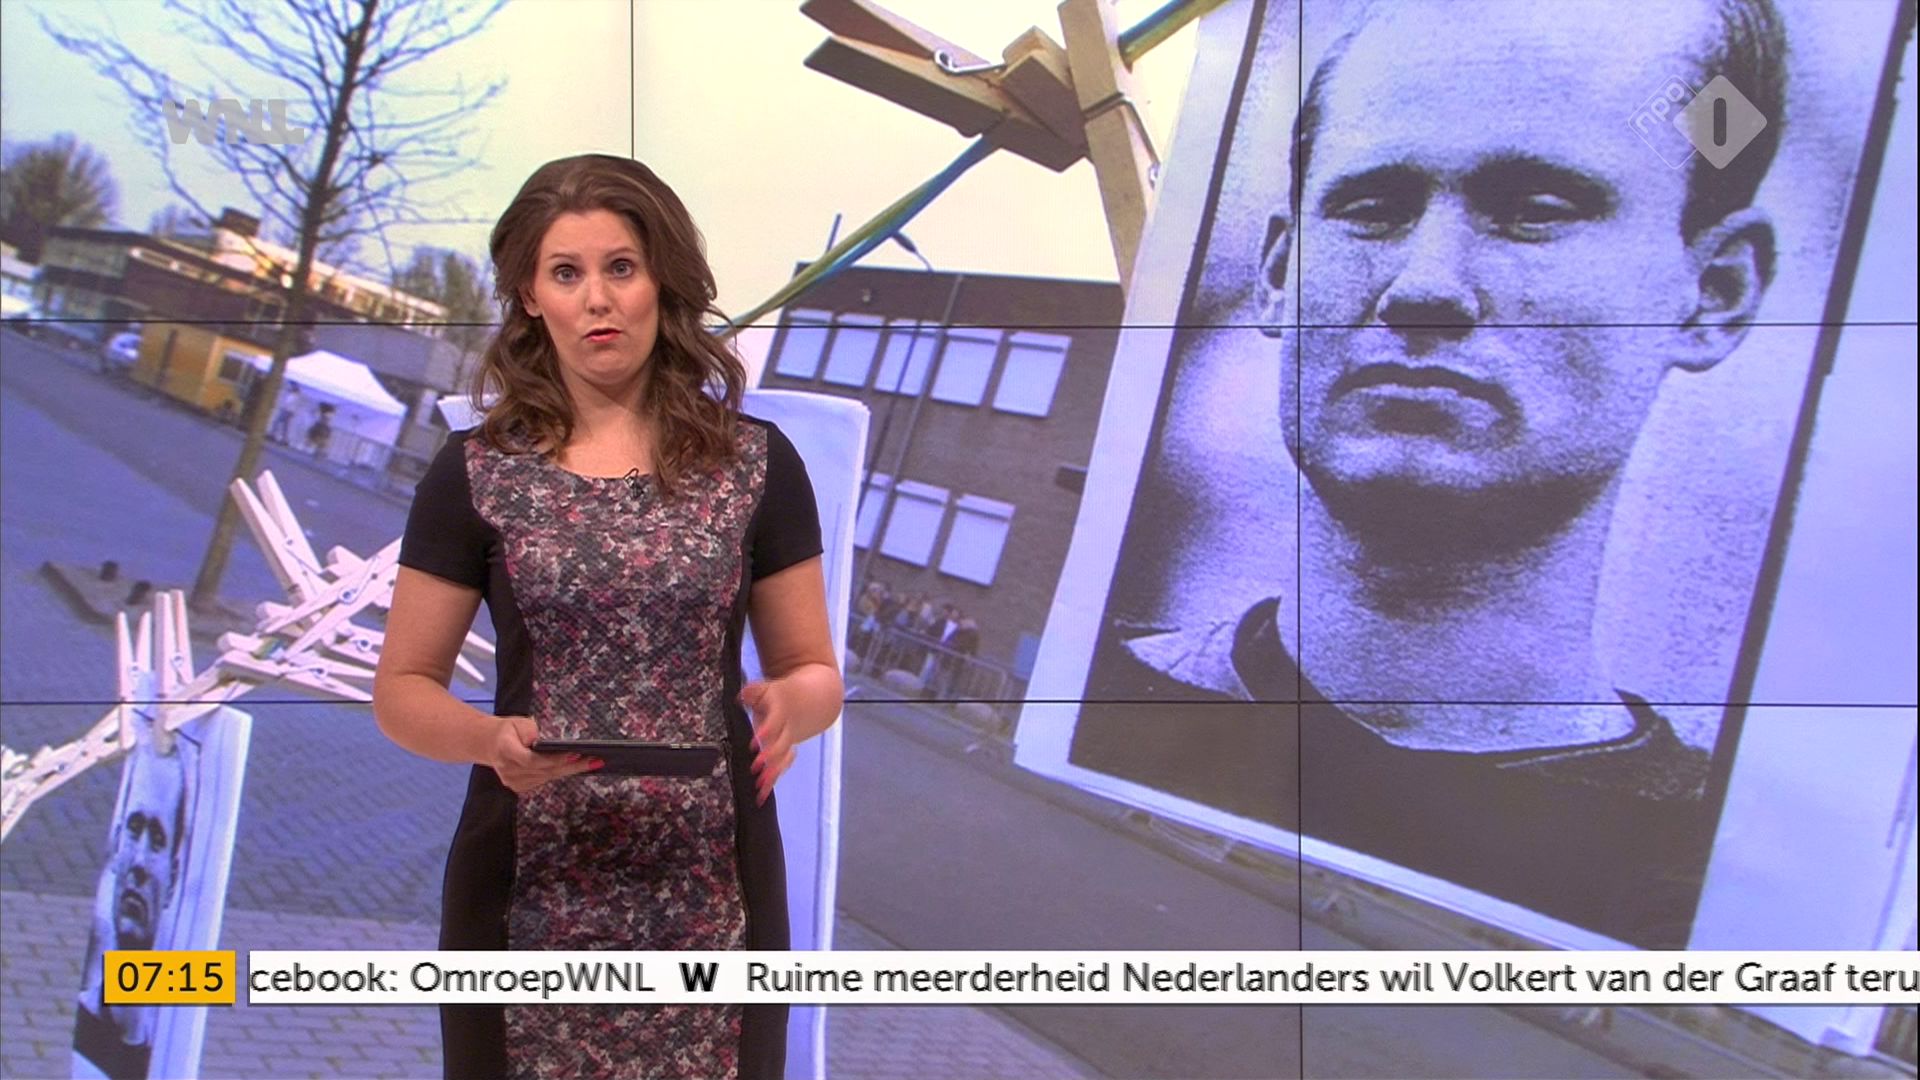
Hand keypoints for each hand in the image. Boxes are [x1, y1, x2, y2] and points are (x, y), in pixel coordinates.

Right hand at [486, 715, 598, 794]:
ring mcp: (512, 781)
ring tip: (592, 763)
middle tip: (595, 761)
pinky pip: (543, 780)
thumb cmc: (508, 730)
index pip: (532, 760)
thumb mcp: (519, 722)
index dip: (554, 760)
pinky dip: (559, 773)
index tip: (575, 754)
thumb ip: (532, 733)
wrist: (489, 743)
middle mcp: (508, 770)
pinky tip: (576, 768)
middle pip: (545, 771)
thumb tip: (550, 745)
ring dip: (569, 771)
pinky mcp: (518, 787)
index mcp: (505, 750)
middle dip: (572, 766)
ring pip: (547, 777)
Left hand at [740, 681, 794, 804]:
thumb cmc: (784, 695)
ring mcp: (788, 743)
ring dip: (771, 774)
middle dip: (770, 756)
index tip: (755, 740)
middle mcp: (787, 729)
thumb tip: (742, 696)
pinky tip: (760, 797)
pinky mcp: (785, 754)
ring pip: (782, 761)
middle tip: (756, 766)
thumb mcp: (769, 688)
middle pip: (781, 745)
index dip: (767, 730)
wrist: (816, 702)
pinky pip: (780, 769)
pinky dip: (771, 782)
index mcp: (783, 711)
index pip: (776, 721)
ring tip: (759, 788)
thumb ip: (754, 691)